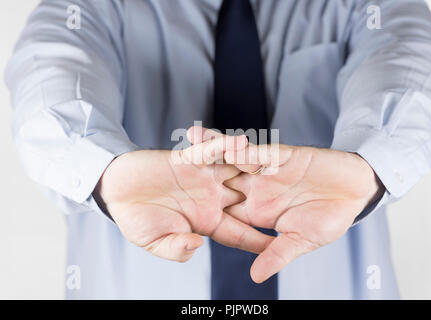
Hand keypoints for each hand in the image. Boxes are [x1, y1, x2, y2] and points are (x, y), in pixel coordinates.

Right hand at [94, 135, 272, 262]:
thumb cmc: (135, 218)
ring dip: (252, 166)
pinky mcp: (190, 159)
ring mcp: (203, 177)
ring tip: (273, 163)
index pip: (238, 233)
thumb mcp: (153, 242)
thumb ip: (174, 248)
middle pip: (246, 200)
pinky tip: (239, 141)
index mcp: (206, 221)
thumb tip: (195, 246)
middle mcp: (210, 198)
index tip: (279, 246)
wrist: (116, 188)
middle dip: (269, 200)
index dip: (257, 240)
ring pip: (235, 171)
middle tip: (294, 199)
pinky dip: (222, 146)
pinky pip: (210, 151)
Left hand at [188, 127, 383, 282]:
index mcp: (258, 213)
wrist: (355, 189)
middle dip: (197, 176)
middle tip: (167, 171)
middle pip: (221, 183)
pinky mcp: (280, 155)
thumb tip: (256, 277)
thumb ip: (278, 254)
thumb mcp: (303, 239)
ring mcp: (267, 172)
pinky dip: (238, 146)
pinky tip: (219, 140)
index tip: (175, 214)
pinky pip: (255, 149)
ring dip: (211, 152)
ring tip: (185, 144)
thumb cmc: (331, 217)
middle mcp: (257, 190)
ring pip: (233, 161)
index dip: (200, 213)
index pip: (225, 214)